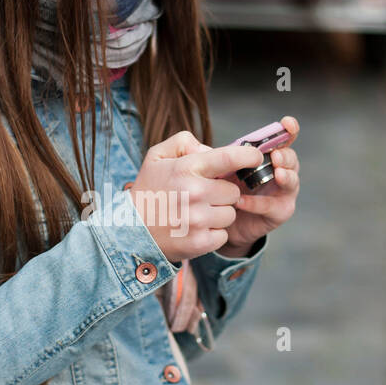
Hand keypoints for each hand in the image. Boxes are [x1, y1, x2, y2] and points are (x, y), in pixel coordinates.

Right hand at [129, 131, 266, 264]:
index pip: (230, 158)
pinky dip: (213, 233)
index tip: (255, 158)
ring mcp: (198, 219)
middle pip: (233, 191)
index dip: (249, 156)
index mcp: (187, 168)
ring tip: (197, 213)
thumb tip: (209, 149)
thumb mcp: (157, 156)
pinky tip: (196, 228)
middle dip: (222, 192)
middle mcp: (195, 193)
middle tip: (203, 196)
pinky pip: (224, 234)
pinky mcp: (200, 242)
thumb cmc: (148, 190)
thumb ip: (184, 142)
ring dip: (219, 214)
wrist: (130, 230)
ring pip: (230, 213)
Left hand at [216, 116, 299, 256]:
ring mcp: (281, 192)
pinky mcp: (278, 212)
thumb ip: (202, 155)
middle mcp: (278, 171)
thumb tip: (190, 142)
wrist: (218, 222)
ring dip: (285, 176)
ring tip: (277, 174)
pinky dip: (257, 203)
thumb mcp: (211, 169)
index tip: (287, 123)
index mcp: (266, 155)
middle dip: (286, 156)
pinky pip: (272, 206)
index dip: (288, 129)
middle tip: (276, 156)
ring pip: (291, 182)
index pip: (282, 138)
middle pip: (291, 159)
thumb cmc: (218, 189)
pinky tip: (241, 201)